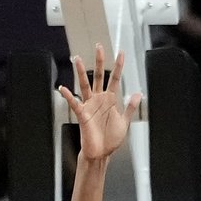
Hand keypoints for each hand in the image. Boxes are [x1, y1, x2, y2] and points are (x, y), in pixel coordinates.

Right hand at [59, 46, 141, 162]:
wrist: (101, 153)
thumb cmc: (110, 139)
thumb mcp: (124, 122)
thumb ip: (129, 108)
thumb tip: (137, 94)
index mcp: (110, 100)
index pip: (114, 79)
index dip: (118, 67)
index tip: (121, 54)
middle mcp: (99, 99)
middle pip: (98, 76)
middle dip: (99, 62)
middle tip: (99, 47)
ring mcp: (90, 105)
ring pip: (84, 85)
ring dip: (80, 72)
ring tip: (76, 58)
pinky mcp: (82, 114)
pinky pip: (74, 103)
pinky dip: (68, 96)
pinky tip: (63, 89)